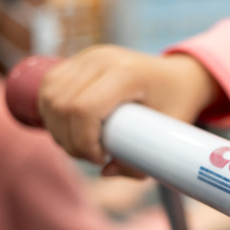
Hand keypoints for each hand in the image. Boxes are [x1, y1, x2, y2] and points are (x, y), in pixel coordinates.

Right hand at [38, 45, 219, 175]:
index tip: (100, 158)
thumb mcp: (168, 135)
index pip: (83, 109)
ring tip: (81, 145)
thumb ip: (142, 162)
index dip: (83, 141)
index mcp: (127, 74)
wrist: (180, 75)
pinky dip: (51, 113)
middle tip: (91, 156)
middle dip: (69, 140)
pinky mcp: (79, 60)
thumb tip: (106, 173)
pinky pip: (49, 87)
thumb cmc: (178, 104)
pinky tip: (68, 129)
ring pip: (50, 96)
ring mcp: (88, 57)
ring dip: (57, 128)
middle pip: (62, 105)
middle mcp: (102, 59)